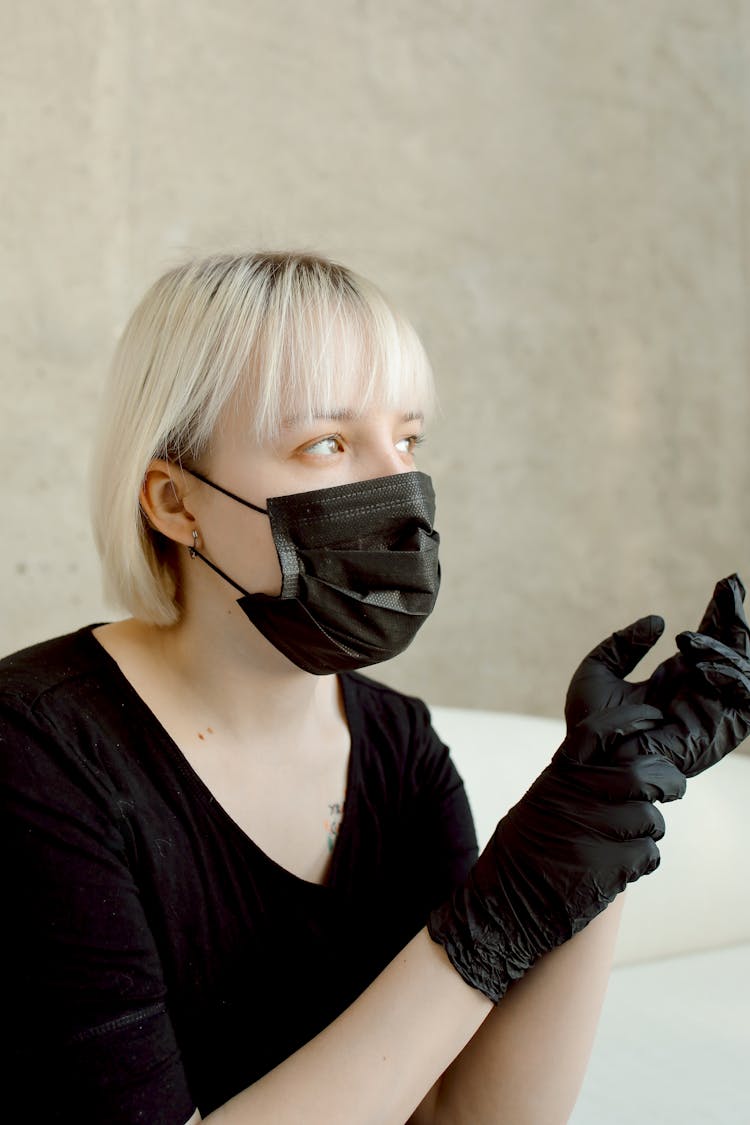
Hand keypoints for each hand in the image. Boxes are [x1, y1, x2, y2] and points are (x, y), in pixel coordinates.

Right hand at [428, 704, 684, 1002]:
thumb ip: (575, 781)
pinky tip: (621, 868)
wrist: (502, 909)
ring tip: (628, 843)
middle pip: (642, 775)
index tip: (653, 724)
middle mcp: (574, 796)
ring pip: (650, 819)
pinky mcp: (607, 868)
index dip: (633, 723)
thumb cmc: (522, 856)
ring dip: (648, 832)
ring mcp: (591, 831)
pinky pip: (648, 855)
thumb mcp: (539, 803)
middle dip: (667, 781)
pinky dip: (642, 862)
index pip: (602, 732)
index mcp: (557, 776)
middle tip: (672, 788)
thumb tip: (622, 762)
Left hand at [565, 575, 749, 776]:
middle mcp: (698, 691)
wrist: (587, 759)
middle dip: (735, 621)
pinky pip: (744, 705)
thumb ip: (624, 643)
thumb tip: (657, 620)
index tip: (728, 583)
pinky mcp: (714, 735)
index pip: (711, 638)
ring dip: (728, 651)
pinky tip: (705, 666)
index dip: (722, 612)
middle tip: (731, 590)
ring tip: (693, 640)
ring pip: (745, 674)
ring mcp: (709, 713)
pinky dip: (733, 680)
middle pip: (734, 651)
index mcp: (676, 676)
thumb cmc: (589, 724)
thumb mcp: (598, 670)